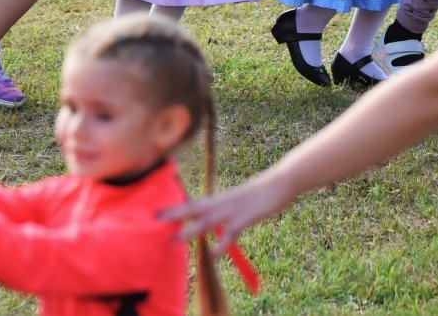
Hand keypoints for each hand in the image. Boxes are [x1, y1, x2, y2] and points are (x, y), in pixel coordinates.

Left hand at [160, 172, 294, 250]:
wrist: (281, 181)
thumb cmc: (261, 191)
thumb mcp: (241, 199)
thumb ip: (228, 209)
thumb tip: (218, 219)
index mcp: (221, 198)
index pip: (195, 202)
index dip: (178, 207)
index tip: (159, 212)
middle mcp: (223, 202)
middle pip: (195, 207)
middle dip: (175, 213)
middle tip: (156, 218)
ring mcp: (234, 209)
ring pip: (207, 220)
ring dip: (190, 229)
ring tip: (175, 239)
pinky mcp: (246, 216)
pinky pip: (230, 233)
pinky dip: (220, 245)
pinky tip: (212, 255)